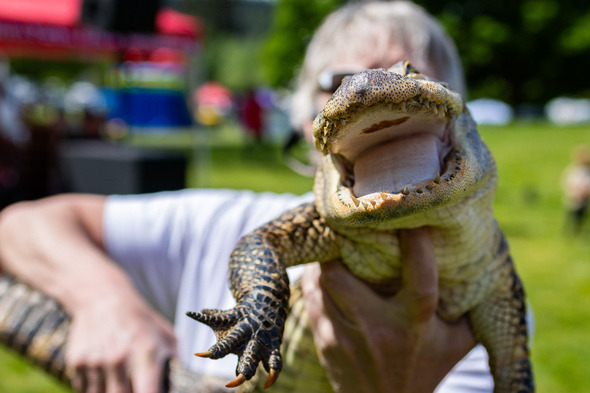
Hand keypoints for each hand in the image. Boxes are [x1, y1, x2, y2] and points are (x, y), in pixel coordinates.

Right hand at [66, 293, 176, 392]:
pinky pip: (85, 390)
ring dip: (111, 392)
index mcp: (146, 354)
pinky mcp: (76, 363)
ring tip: (120, 378)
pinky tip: (103, 372)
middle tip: (135, 385)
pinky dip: (95, 388)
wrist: (103, 298)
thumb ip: (175, 363)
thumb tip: (181, 385)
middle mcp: (119, 360)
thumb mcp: (167, 336)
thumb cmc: (141, 321)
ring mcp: (95, 363)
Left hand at [301, 227, 475, 392]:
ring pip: (322, 281)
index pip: (420, 276)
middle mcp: (378, 328)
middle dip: (342, 245)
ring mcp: (346, 336)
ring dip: (326, 259)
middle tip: (347, 224)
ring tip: (333, 241)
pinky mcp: (325, 341)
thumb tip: (477, 260)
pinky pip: (312, 298)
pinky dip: (316, 279)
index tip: (412, 213)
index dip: (417, 242)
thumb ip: (465, 305)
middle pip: (344, 274)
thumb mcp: (457, 340)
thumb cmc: (428, 368)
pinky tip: (324, 269)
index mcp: (414, 324)